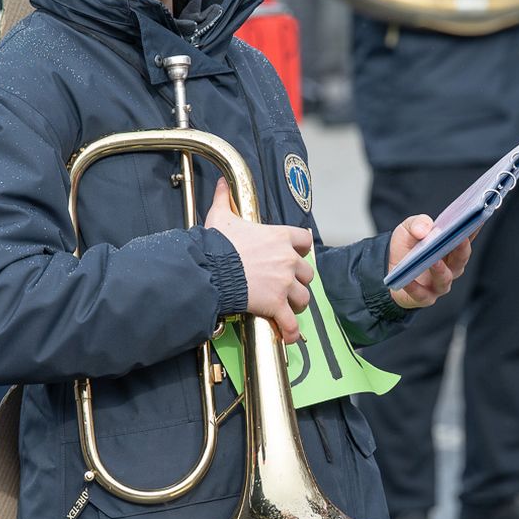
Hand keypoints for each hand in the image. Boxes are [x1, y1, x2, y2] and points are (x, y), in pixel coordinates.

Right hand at [205, 178, 314, 342]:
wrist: (211, 270)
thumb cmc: (217, 244)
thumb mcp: (222, 216)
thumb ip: (225, 199)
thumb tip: (221, 183)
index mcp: (280, 237)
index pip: (305, 241)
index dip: (300, 249)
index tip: (293, 254)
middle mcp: (288, 260)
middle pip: (307, 272)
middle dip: (298, 280)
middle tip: (286, 285)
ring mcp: (284, 284)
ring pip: (303, 297)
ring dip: (296, 302)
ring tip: (287, 307)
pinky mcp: (276, 304)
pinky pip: (290, 321)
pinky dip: (291, 330)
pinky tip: (289, 336)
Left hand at [387, 215, 471, 309]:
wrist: (388, 269)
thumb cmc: (406, 247)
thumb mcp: (408, 228)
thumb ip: (418, 223)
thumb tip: (424, 230)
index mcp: (451, 249)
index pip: (465, 238)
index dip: (472, 229)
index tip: (478, 219)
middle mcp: (450, 268)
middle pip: (460, 260)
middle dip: (461, 249)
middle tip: (459, 238)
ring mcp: (439, 284)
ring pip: (445, 279)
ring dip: (441, 270)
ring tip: (435, 261)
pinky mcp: (424, 297)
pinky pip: (421, 294)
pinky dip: (415, 287)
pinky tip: (408, 280)